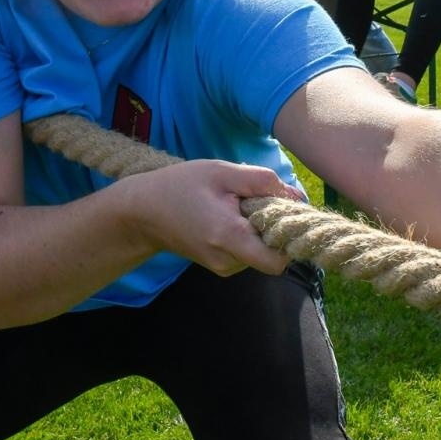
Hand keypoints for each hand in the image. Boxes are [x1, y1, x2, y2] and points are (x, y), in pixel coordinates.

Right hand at [125, 160, 298, 276]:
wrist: (143, 212)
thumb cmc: (180, 186)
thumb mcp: (222, 172)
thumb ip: (263, 181)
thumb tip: (297, 197)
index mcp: (229, 237)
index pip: (278, 260)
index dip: (288, 237)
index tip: (282, 211)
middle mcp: (227, 261)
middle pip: (272, 253)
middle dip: (272, 227)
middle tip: (252, 199)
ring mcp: (222, 267)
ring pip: (261, 252)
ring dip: (258, 229)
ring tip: (233, 205)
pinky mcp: (220, 266)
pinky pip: (248, 253)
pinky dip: (247, 235)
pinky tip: (228, 216)